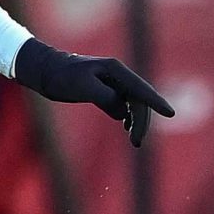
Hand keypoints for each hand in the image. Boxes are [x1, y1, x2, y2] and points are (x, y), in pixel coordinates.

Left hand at [11, 37, 175, 145]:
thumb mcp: (83, 87)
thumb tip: (124, 111)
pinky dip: (127, 116)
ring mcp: (112, 82)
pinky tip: (126, 126)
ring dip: (136, 120)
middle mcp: (117, 74)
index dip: (156, 102)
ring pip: (132, 103)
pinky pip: (123, 104)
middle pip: (138, 99)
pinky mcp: (104, 89)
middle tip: (136, 143)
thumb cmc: (61, 77)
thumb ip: (106, 98)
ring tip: (134, 140)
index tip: (170, 114)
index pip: (140, 89)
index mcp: (115, 70)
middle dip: (141, 120)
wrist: (44, 71)